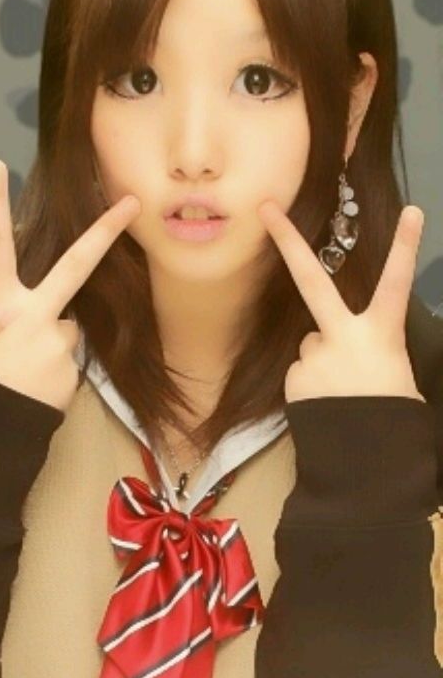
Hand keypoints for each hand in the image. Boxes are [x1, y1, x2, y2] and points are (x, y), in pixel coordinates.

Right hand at [0, 160, 140, 410]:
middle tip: (133, 203)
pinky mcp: (74, 374)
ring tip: (19, 376)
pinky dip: (51, 373)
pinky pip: (64, 364)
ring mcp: (60, 345)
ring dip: (47, 345)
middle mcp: (37, 318)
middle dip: (105, 231)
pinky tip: (30, 391)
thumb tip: (10, 315)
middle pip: (75, 266)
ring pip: (62, 332)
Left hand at [257, 201, 424, 403]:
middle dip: (287, 240)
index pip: (397, 284)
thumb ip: (370, 352)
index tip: (413, 211)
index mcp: (381, 336)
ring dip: (323, 359)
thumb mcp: (396, 378)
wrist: (364, 469)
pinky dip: (313, 382)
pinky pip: (303, 370)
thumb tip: (346, 352)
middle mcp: (343, 337)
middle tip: (266, 208)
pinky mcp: (294, 377)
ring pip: (313, 343)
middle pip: (311, 280)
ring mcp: (314, 355)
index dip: (406, 247)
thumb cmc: (392, 421)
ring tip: (341, 392)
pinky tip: (326, 404)